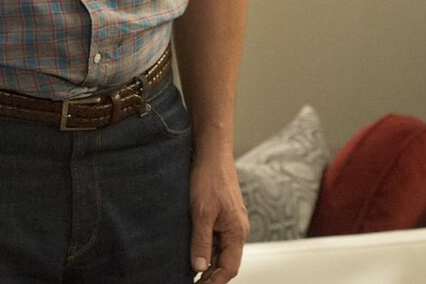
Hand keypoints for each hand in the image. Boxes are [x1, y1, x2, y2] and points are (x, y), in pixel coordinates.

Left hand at [189, 154, 248, 282]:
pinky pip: (216, 238)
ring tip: (188, 271)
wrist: (212, 153)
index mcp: (237, 231)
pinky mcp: (222, 215)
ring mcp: (230, 222)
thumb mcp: (201, 213)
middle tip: (191, 282)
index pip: (230, 267)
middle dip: (211, 275)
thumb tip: (199, 268)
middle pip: (226, 261)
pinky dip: (206, 248)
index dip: (215, 281)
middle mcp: (237, 229)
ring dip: (207, 262)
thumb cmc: (210, 178)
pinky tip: (192, 251)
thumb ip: (201, 242)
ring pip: (220, 250)